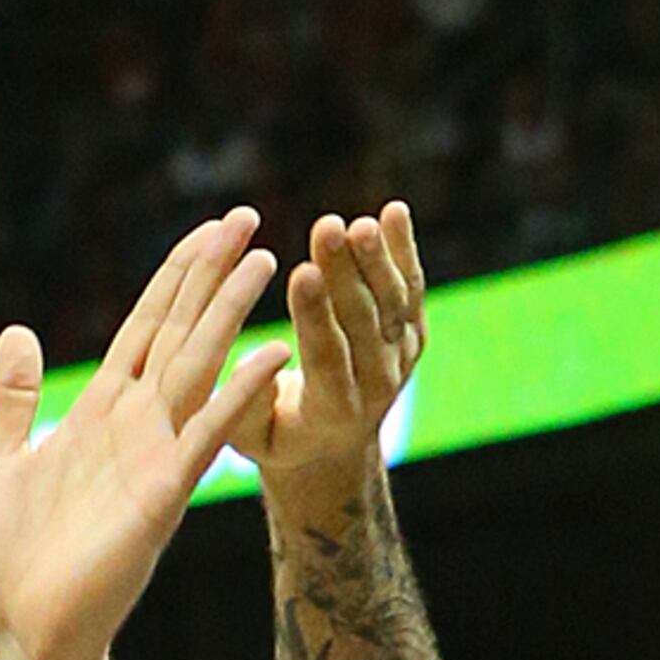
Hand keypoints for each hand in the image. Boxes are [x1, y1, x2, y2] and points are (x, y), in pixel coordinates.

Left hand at [0, 213, 283, 659]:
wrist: (23, 625)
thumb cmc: (12, 556)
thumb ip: (12, 398)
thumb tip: (17, 331)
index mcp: (100, 410)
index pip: (146, 326)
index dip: (175, 276)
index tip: (209, 228)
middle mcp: (136, 424)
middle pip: (182, 330)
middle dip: (212, 274)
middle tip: (250, 217)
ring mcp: (155, 455)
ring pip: (200, 367)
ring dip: (230, 314)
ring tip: (266, 261)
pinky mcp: (163, 494)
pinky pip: (206, 436)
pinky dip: (237, 395)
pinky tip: (269, 355)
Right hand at [232, 201, 426, 525]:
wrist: (333, 448)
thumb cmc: (277, 437)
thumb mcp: (251, 440)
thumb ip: (246, 406)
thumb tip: (253, 361)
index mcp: (333, 414)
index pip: (326, 356)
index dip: (315, 314)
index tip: (301, 273)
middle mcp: (376, 387)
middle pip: (362, 321)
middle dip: (344, 272)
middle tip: (327, 227)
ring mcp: (400, 360)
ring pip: (392, 302)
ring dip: (376, 258)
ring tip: (359, 221)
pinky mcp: (412, 336)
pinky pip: (411, 289)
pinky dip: (404, 250)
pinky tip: (394, 212)